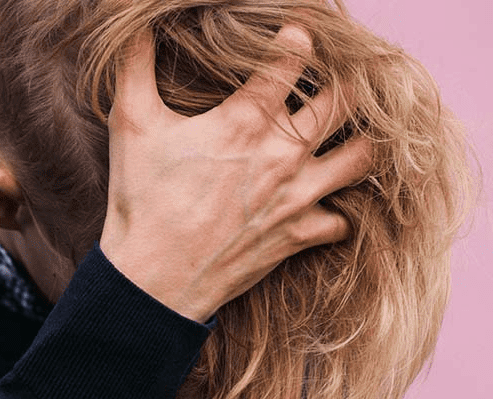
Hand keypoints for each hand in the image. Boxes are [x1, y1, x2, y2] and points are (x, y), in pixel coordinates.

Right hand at [99, 26, 370, 322]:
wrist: (154, 278)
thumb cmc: (142, 199)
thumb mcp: (130, 124)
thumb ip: (134, 65)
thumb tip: (135, 25)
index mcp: (245, 120)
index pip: (291, 58)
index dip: (298, 39)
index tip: (297, 35)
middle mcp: (283, 153)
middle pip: (344, 100)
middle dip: (346, 81)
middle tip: (336, 77)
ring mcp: (297, 196)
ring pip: (362, 156)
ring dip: (360, 140)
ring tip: (349, 132)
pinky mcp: (300, 234)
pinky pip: (344, 220)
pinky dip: (340, 210)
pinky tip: (326, 201)